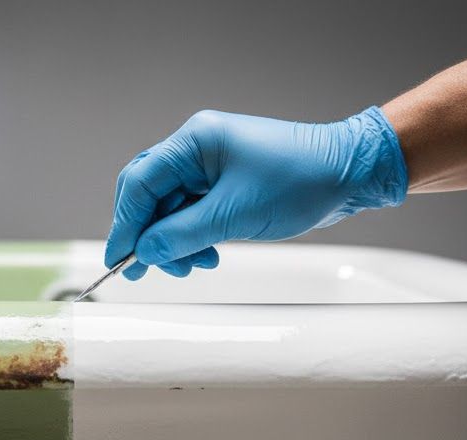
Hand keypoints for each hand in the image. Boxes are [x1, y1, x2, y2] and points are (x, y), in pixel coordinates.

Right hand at [104, 106, 407, 279]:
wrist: (348, 174)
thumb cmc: (300, 181)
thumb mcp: (233, 215)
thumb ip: (182, 235)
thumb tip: (144, 252)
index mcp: (195, 143)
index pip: (140, 184)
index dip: (124, 225)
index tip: (118, 260)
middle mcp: (197, 151)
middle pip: (148, 196)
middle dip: (146, 236)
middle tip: (146, 270)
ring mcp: (210, 168)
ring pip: (169, 210)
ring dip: (172, 242)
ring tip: (191, 266)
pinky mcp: (224, 185)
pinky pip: (191, 214)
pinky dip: (190, 239)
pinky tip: (204, 255)